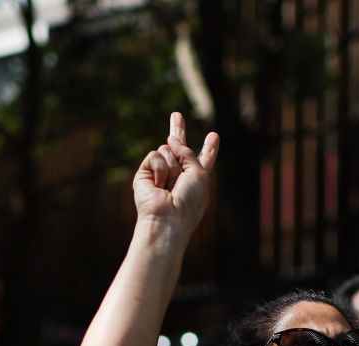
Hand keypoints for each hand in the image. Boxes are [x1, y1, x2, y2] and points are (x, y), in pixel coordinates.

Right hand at [132, 112, 219, 232]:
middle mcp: (179, 174)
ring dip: (172, 166)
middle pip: (178, 147)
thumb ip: (188, 152)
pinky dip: (159, 168)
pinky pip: (154, 155)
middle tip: (176, 114)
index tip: (214, 136)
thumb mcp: (198, 173)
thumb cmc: (188, 201)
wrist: (167, 218)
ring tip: (170, 186)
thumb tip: (169, 139)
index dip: (209, 148)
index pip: (204, 159)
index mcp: (197, 178)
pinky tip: (158, 184)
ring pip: (167, 149)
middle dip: (178, 131)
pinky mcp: (145, 173)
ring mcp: (161, 173)